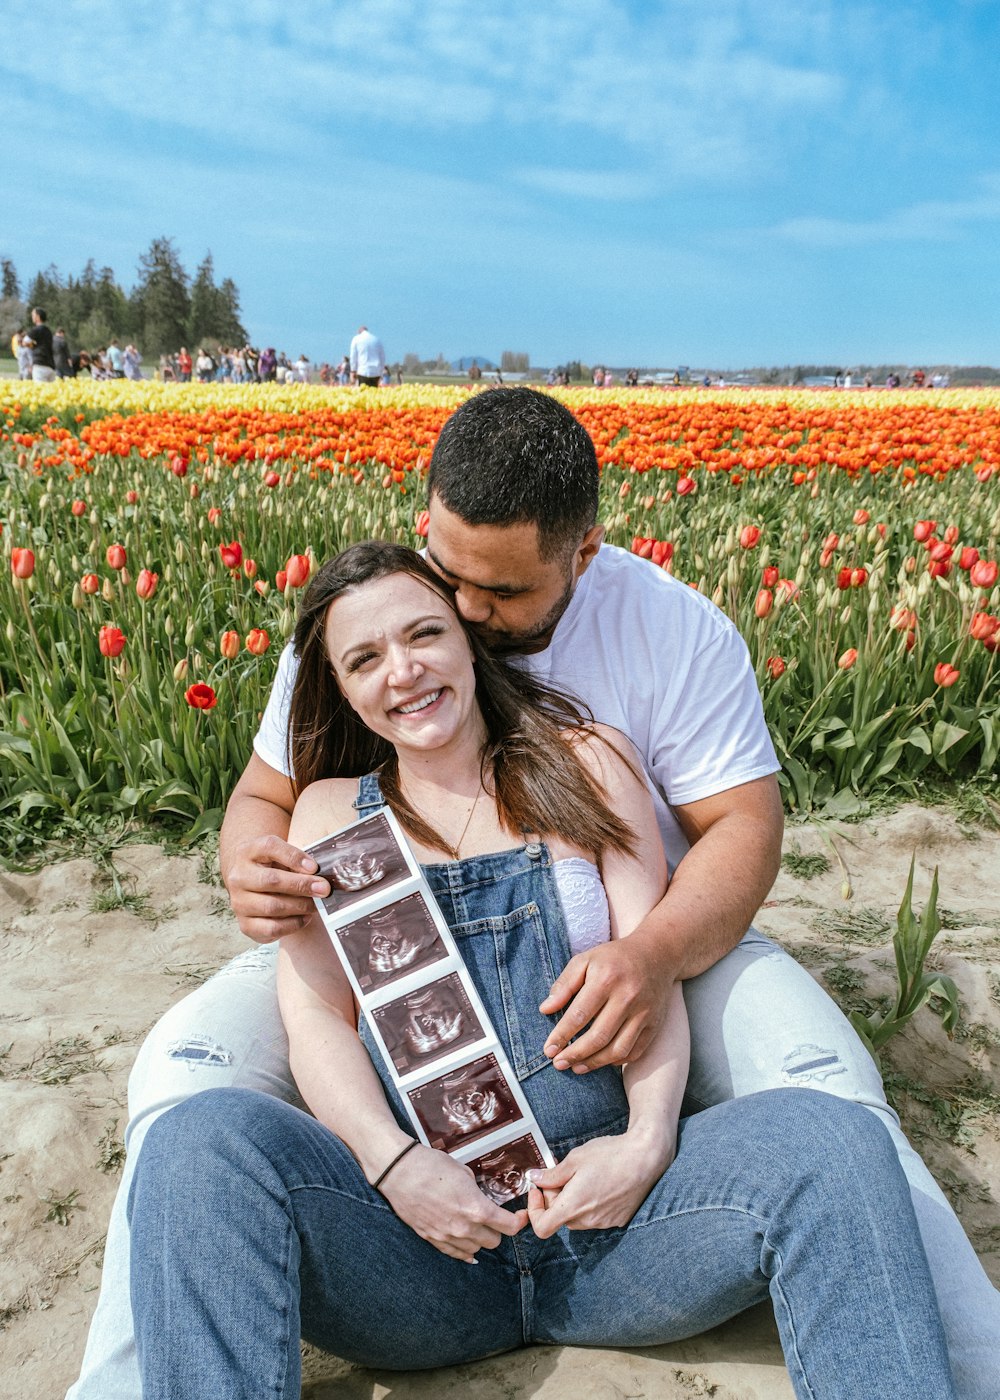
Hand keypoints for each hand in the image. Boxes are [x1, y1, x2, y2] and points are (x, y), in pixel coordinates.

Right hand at [225, 835, 330, 942]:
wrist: (249, 883)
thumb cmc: (271, 867)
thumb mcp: (280, 854)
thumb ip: (297, 859)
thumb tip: (319, 876)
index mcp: (248, 852)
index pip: (270, 847)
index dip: (294, 857)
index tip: (315, 867)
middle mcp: (238, 877)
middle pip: (271, 880)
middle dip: (302, 885)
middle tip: (324, 889)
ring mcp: (239, 902)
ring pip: (271, 906)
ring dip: (300, 906)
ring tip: (316, 904)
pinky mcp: (245, 925)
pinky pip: (271, 928)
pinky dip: (293, 924)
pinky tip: (305, 917)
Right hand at [379, 1146, 526, 1262]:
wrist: (399, 1172)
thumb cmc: (431, 1166)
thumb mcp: (463, 1172)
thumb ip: (477, 1191)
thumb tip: (484, 1197)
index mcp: (476, 1209)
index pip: (509, 1227)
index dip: (518, 1222)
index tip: (520, 1216)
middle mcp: (464, 1228)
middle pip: (494, 1241)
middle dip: (498, 1229)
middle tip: (496, 1217)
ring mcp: (447, 1237)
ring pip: (476, 1250)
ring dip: (480, 1238)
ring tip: (478, 1225)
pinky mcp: (432, 1240)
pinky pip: (456, 1254)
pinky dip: (465, 1250)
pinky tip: (467, 1245)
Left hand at [526, 1131, 673, 1237]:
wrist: (645, 1157)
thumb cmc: (610, 1155)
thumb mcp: (575, 1159)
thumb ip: (551, 1174)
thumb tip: (534, 1179)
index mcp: (574, 1206)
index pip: (542, 1228)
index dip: (535, 1211)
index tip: (538, 1191)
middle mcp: (588, 1220)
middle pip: (560, 1218)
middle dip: (555, 1199)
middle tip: (562, 1175)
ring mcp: (604, 1223)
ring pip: (578, 1217)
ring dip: (574, 1202)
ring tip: (583, 1177)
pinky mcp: (618, 1220)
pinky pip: (596, 1217)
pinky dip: (591, 1204)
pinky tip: (600, 1183)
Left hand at [539, 935, 671, 1071]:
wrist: (656, 954)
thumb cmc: (613, 959)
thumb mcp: (585, 960)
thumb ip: (564, 984)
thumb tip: (545, 1009)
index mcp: (606, 979)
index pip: (579, 1015)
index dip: (561, 1035)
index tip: (549, 1050)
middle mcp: (627, 998)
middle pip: (599, 1037)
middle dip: (575, 1054)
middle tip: (558, 1064)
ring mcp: (644, 1013)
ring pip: (618, 1049)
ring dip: (595, 1063)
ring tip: (577, 1067)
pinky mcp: (654, 1024)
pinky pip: (635, 1051)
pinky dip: (616, 1061)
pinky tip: (600, 1061)